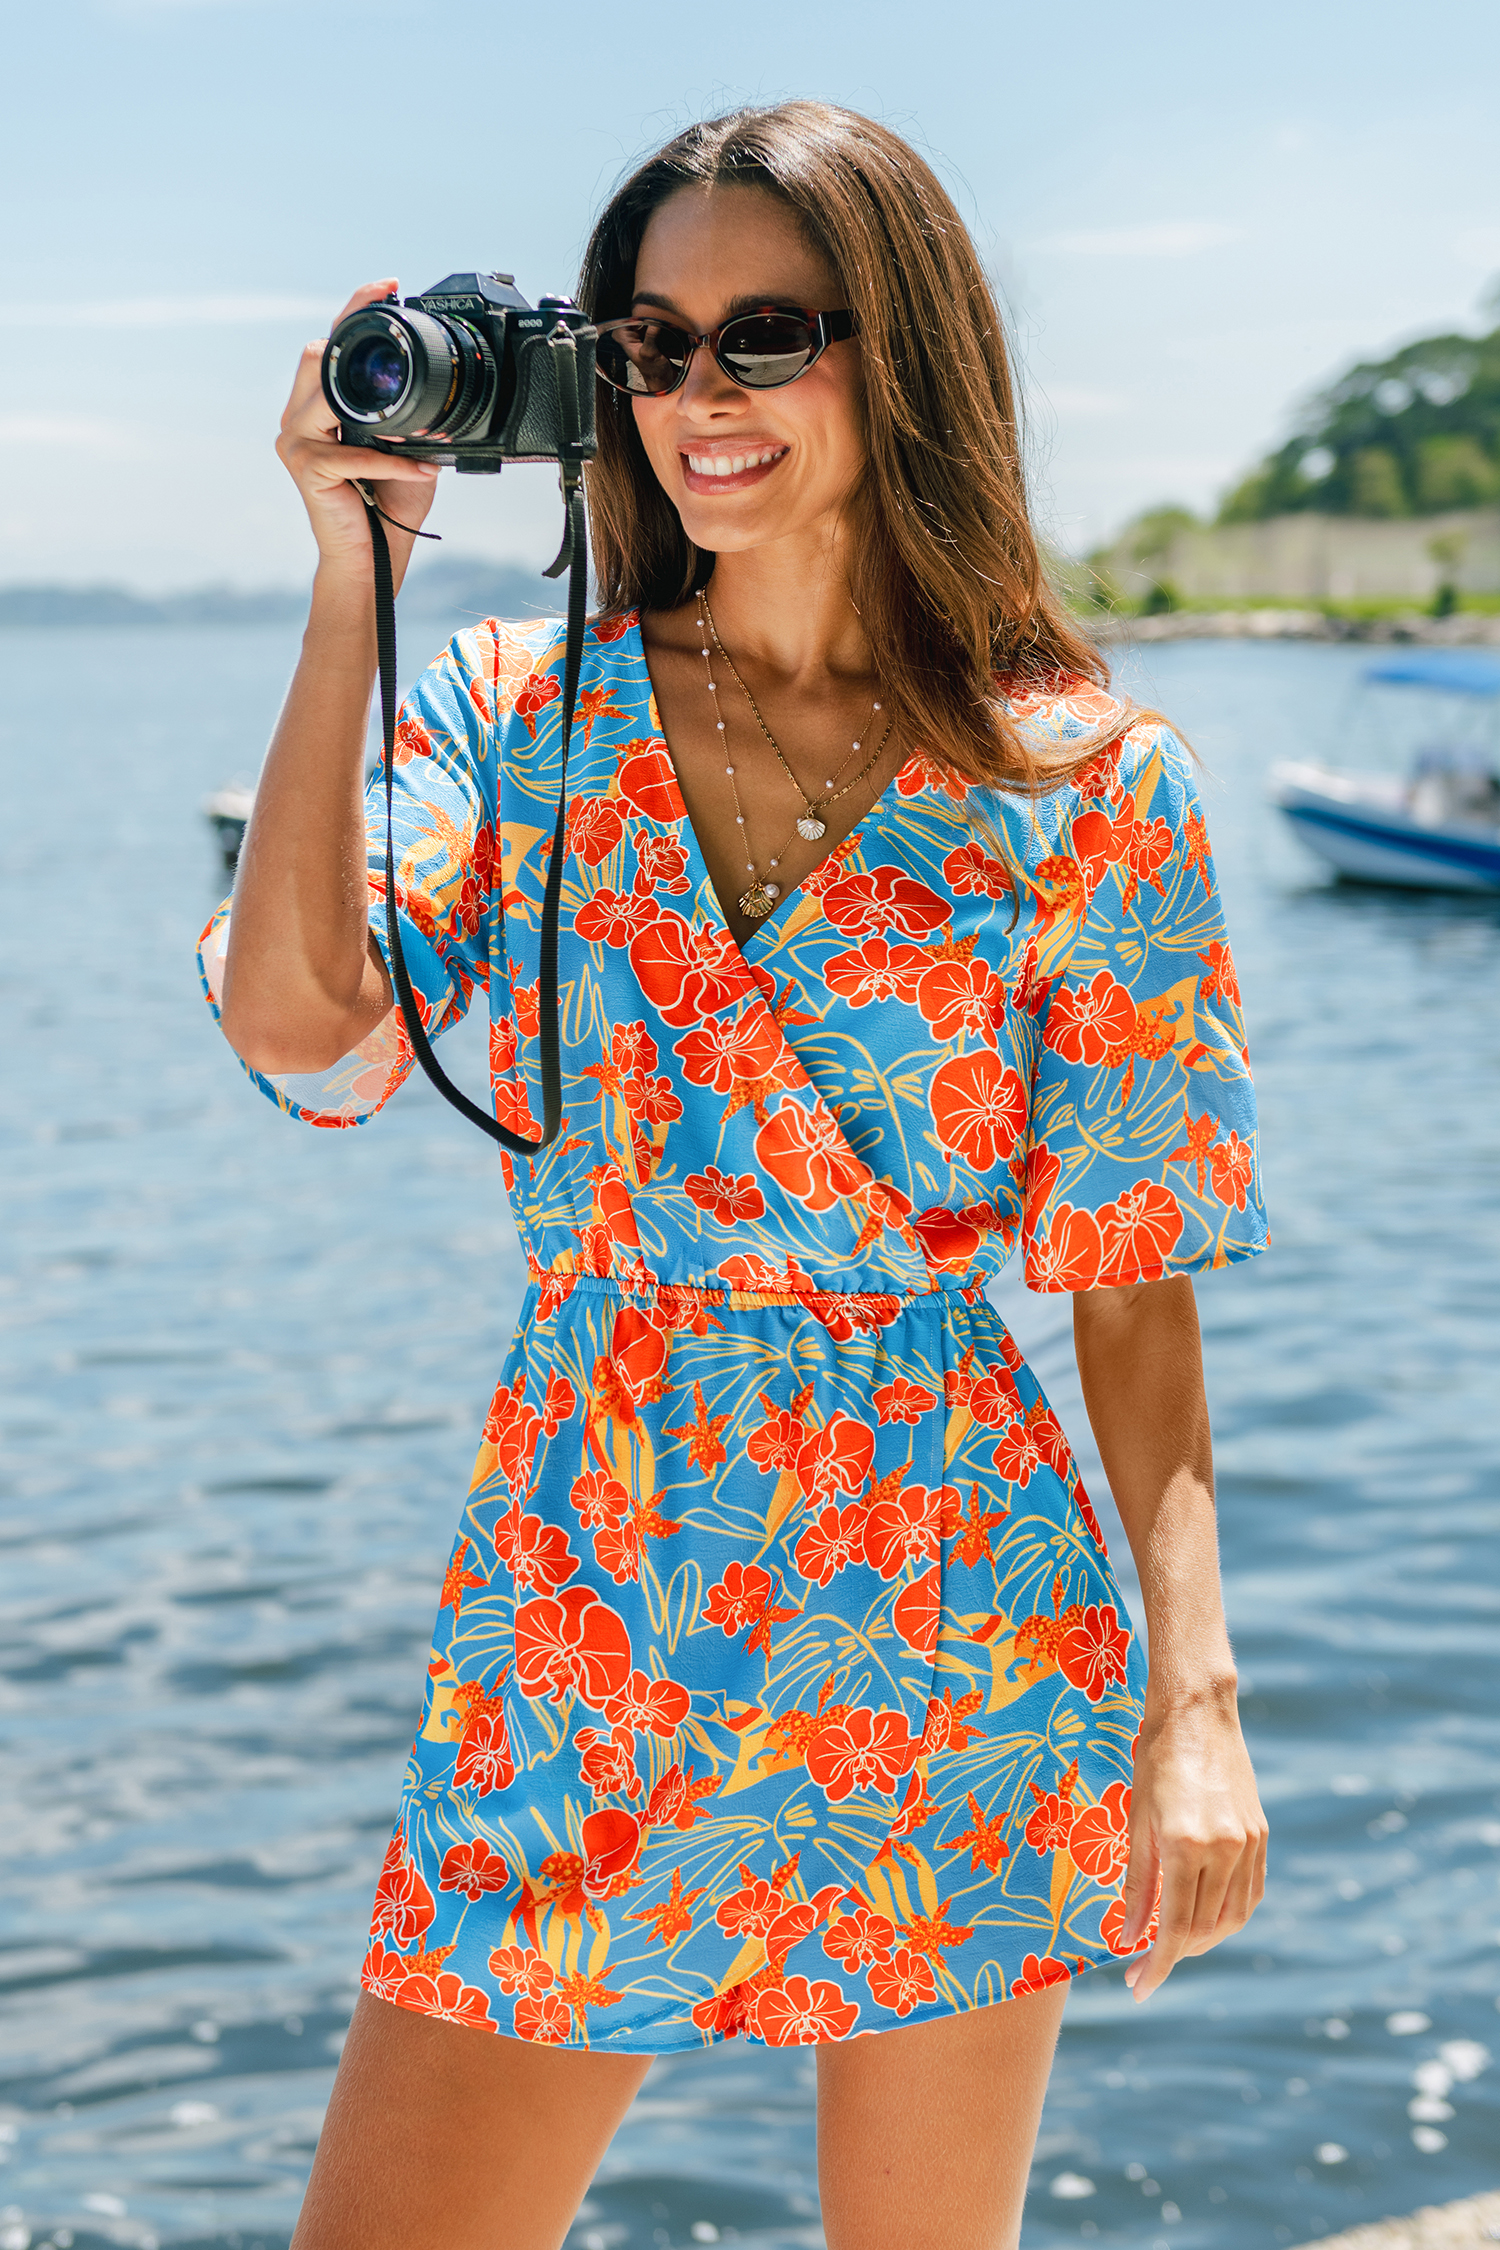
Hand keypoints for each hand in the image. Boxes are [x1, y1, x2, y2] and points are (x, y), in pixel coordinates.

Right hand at [276, 279, 440, 582]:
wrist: (371, 561)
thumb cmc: (387, 507)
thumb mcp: (406, 449)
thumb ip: (408, 417)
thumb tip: (438, 386)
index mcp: (318, 410)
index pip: (329, 349)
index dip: (353, 313)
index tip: (386, 286)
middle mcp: (298, 420)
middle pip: (316, 358)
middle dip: (350, 328)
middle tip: (390, 302)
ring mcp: (296, 442)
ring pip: (325, 394)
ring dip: (374, 402)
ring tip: (412, 409)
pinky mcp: (306, 469)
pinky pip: (354, 452)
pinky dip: (393, 461)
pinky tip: (421, 467)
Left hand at [1117, 1689, 1267, 2002]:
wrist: (1196, 1713)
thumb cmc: (1154, 1761)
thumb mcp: (1134, 1822)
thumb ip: (1135, 1885)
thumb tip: (1127, 1938)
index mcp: (1185, 1845)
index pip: (1174, 1928)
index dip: (1157, 1965)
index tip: (1137, 1988)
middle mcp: (1224, 1849)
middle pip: (1205, 1929)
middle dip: (1176, 1954)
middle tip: (1145, 1961)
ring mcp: (1248, 1844)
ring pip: (1232, 1918)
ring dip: (1203, 1939)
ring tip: (1172, 1942)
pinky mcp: (1260, 1836)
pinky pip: (1249, 1894)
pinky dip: (1227, 1915)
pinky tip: (1204, 1915)